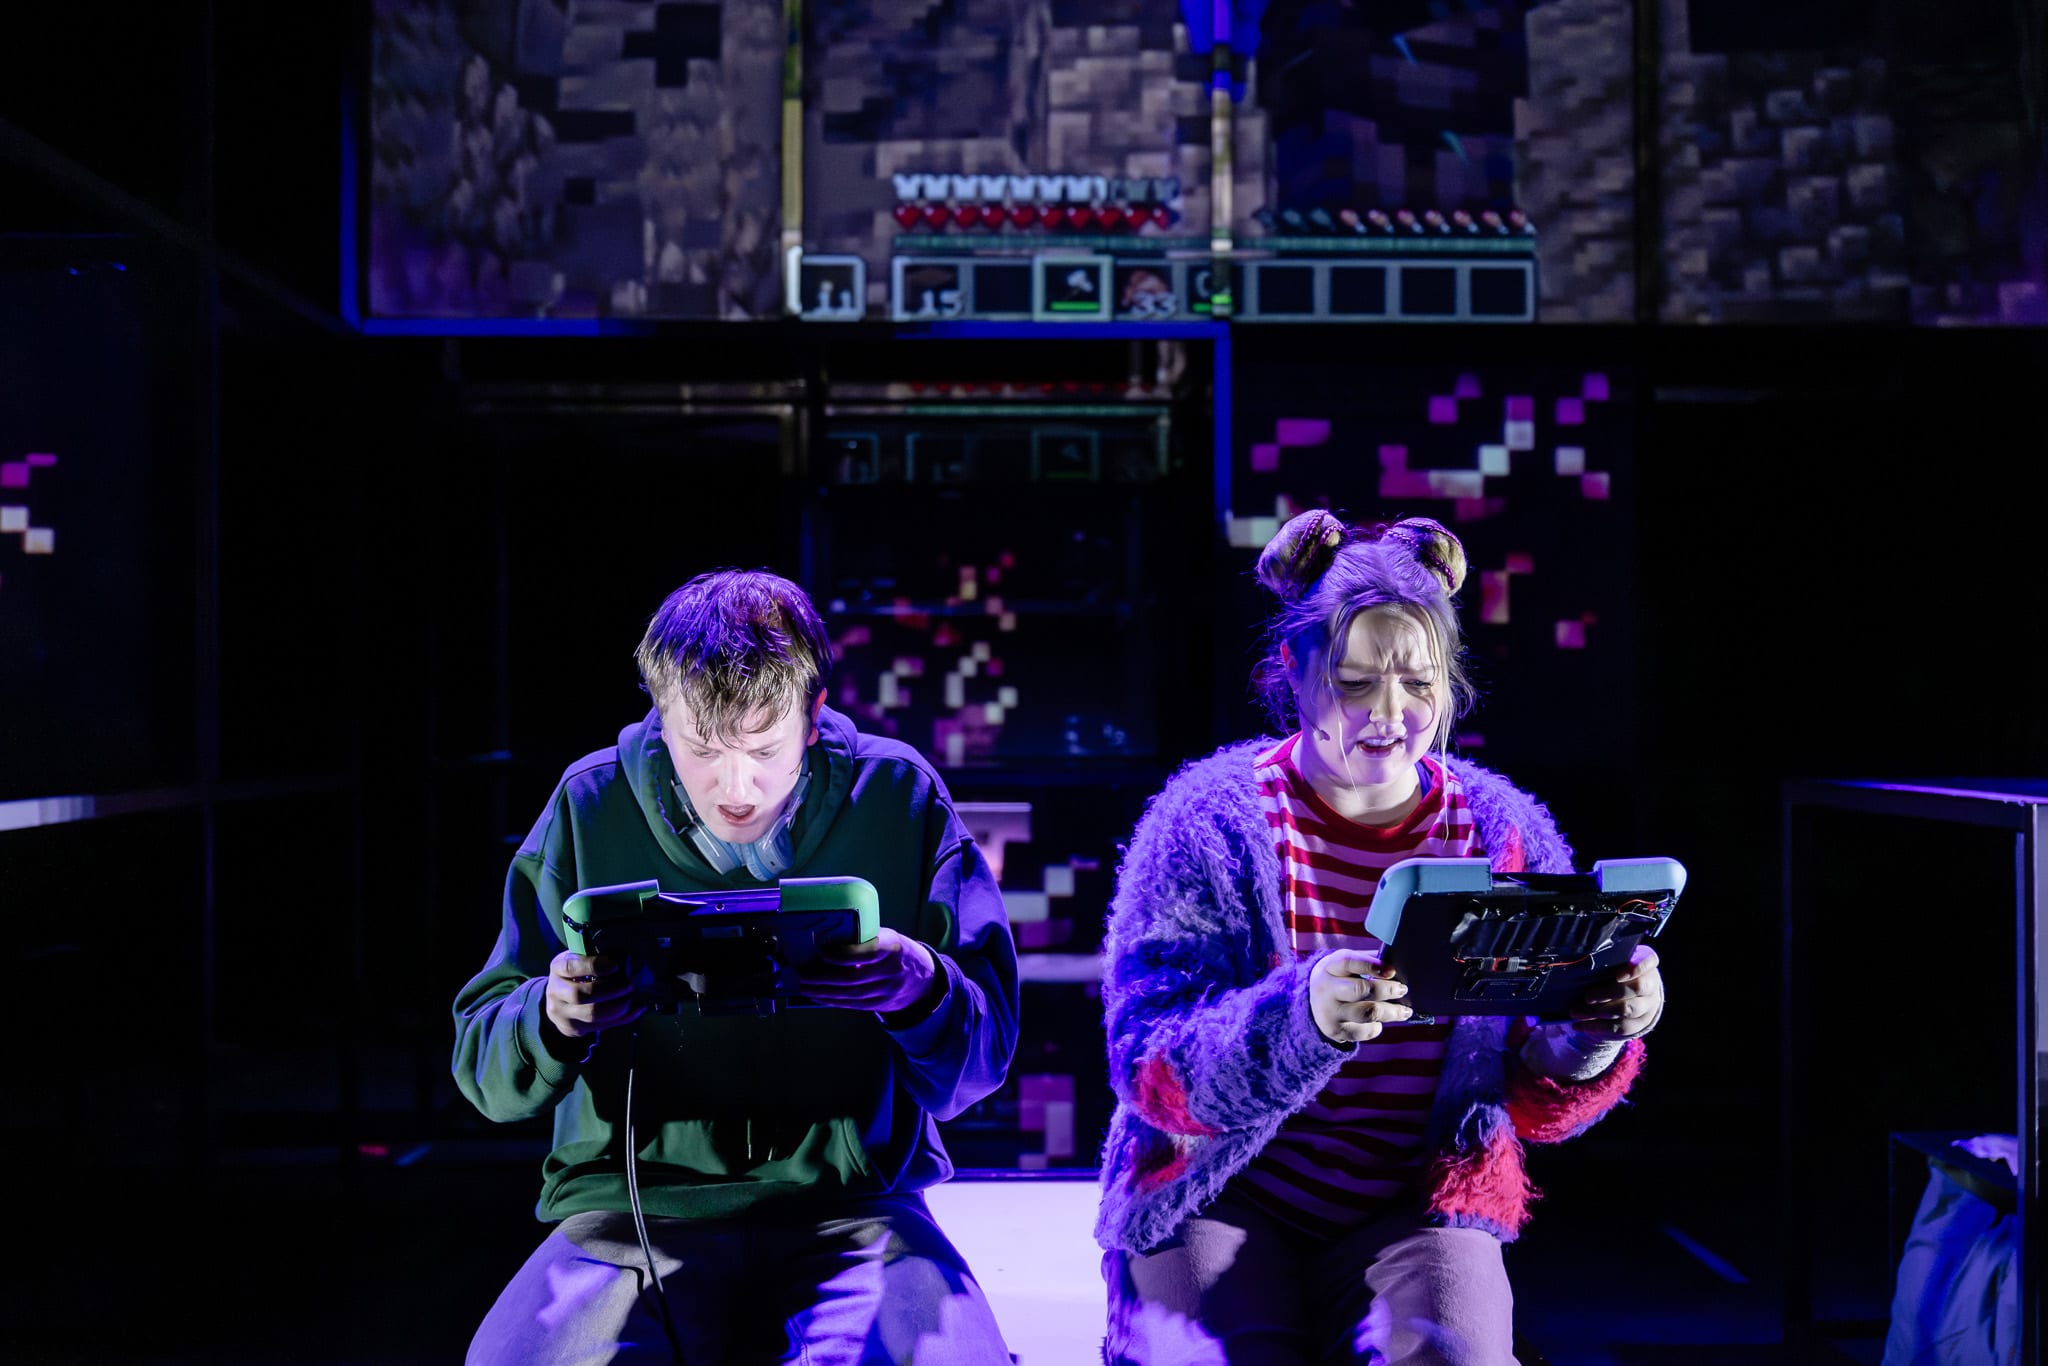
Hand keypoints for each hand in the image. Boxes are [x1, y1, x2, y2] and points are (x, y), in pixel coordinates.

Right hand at [543, 950, 644, 1039]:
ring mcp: (561, 1014)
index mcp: (557, 969)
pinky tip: (636, 1008)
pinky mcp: (572, 1029)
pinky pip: (600, 1026)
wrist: (559, 997)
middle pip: (580, 995)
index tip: (615, 965)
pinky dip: (622, 1018)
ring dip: (617, 1007)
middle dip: (609, 991)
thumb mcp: (580, 958)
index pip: (571, 968)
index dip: (593, 967)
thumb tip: (625, 959)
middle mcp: (554, 992)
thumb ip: (596, 957)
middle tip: (629, 985)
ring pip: (591, 1015)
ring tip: (631, 998)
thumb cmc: (577, 972)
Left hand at [795, 928, 942, 1017]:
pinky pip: (850, 1004)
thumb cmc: (895, 950)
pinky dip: (829, 999)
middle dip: (821, 977)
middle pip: (852, 978)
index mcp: (893, 948)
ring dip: (821, 990)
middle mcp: (891, 972)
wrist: (921, 978)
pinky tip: (815, 994)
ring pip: (849, 995)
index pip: (868, 952)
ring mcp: (886, 992)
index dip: (842, 953)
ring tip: (801, 983)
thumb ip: (862, 939)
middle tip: (800, 972)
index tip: (820, 949)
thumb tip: (824, 936)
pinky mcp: (879, 1005)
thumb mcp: (886, 937)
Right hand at [1310, 949, 1411, 1043]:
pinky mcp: (1336, 1031)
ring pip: (1368, 1013)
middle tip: (1403, 989)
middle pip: (1360, 989)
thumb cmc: (1340, 978)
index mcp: (1329, 967)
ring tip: (1405, 1011)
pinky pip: (1364, 1031)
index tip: (1392, 971)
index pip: (1348, 962)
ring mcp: (1330, 1012)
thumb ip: (1368, 961)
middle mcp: (1326, 989)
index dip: (1371, 965)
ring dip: (1391, 1012)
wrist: (1315, 1004)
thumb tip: (1398, 962)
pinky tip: (1380, 1022)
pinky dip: (1376, 1027)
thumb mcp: (1345, 966)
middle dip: (1387, 990)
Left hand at [1567, 944, 1662, 1039]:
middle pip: (1636, 988)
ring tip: (1575, 1012)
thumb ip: (1604, 961)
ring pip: (1626, 1009)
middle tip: (1586, 997)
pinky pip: (1620, 1028)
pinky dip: (1596, 1026)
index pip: (1649, 961)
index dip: (1637, 967)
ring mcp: (1648, 1007)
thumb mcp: (1612, 965)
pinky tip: (1579, 1025)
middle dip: (1608, 993)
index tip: (1617, 975)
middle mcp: (1651, 986)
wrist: (1629, 998)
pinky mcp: (1639, 1025)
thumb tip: (1580, 962)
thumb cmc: (1613, 975)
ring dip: (1597, 1012)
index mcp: (1646, 965)